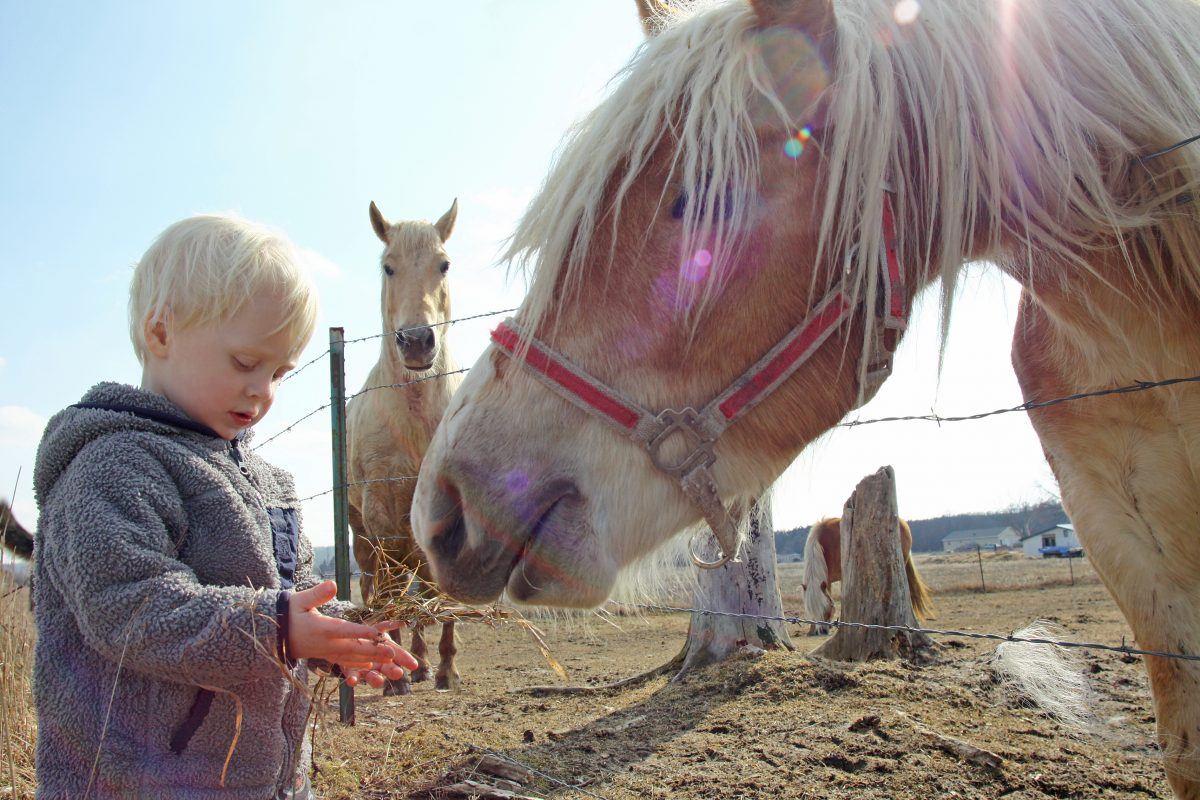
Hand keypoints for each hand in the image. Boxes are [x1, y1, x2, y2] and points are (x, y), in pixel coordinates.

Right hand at [287, 581, 418, 681]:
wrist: (274, 636)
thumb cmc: (289, 613)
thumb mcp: (300, 600)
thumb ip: (317, 594)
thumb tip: (333, 584)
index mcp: (322, 628)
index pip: (346, 630)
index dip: (362, 632)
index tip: (378, 633)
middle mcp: (326, 643)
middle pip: (354, 648)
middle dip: (374, 651)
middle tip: (393, 653)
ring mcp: (326, 652)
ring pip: (352, 657)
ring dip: (371, 659)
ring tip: (389, 660)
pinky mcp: (325, 656)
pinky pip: (343, 662)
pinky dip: (356, 664)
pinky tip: (369, 666)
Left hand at [339, 629, 411, 688]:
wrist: (347, 641)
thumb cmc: (367, 636)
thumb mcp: (378, 629)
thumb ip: (388, 626)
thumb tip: (402, 622)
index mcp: (388, 651)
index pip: (399, 655)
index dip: (406, 660)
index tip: (414, 665)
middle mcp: (379, 663)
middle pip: (388, 668)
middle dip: (393, 671)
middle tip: (398, 673)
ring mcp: (366, 670)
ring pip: (373, 676)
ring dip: (376, 679)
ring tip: (379, 680)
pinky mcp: (351, 673)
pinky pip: (353, 677)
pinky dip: (353, 679)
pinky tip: (352, 680)